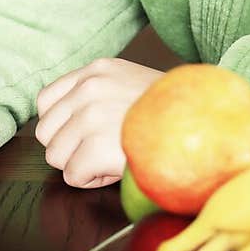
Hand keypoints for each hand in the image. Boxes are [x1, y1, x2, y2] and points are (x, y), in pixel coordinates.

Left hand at [35, 58, 163, 188]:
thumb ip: (98, 93)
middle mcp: (88, 89)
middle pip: (46, 132)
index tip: (83, 134)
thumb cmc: (172, 112)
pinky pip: (73, 176)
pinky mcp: (93, 146)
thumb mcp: (131, 83)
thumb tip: (65, 123)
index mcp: (96, 71)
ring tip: (113, 156)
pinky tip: (117, 167)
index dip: (62, 125)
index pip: (46, 101)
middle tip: (102, 148)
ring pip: (56, 156)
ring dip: (81, 164)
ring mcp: (89, 117)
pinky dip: (93, 180)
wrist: (203, 126)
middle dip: (70, 147)